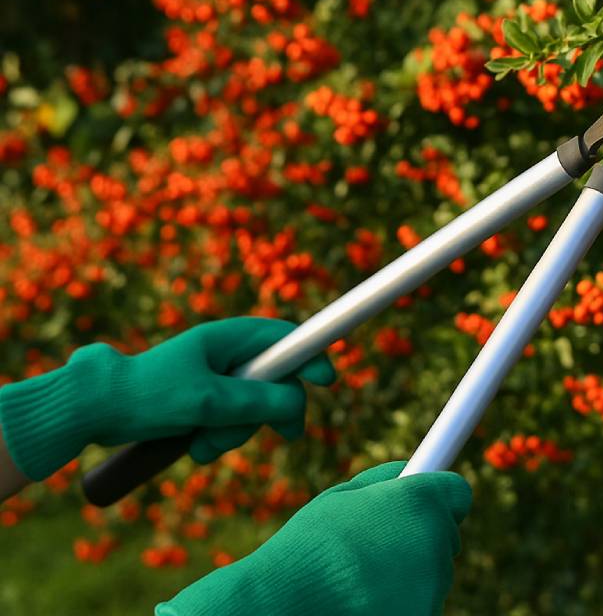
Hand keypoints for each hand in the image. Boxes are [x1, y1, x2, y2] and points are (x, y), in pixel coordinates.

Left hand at [0, 317, 333, 480]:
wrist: (93, 411)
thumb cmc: (148, 396)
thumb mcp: (209, 401)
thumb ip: (258, 401)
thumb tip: (299, 404)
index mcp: (226, 338)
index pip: (285, 339)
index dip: (310, 357)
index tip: (326, 382)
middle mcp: (224, 354)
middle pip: (275, 380)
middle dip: (271, 411)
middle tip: (284, 435)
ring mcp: (212, 379)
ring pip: (252, 407)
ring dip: (236, 432)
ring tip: (204, 445)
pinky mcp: (200, 402)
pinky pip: (228, 421)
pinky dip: (218, 437)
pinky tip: (195, 447)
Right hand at [157, 462, 471, 615]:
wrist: (285, 604)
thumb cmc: (309, 547)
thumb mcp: (343, 496)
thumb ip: (385, 480)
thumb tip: (412, 469)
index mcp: (421, 502)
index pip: (458, 494)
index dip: (438, 501)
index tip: (424, 508)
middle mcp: (437, 543)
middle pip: (444, 538)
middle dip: (418, 541)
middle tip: (374, 550)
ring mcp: (434, 587)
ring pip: (432, 577)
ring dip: (408, 576)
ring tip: (360, 580)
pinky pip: (421, 605)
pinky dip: (401, 604)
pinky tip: (365, 602)